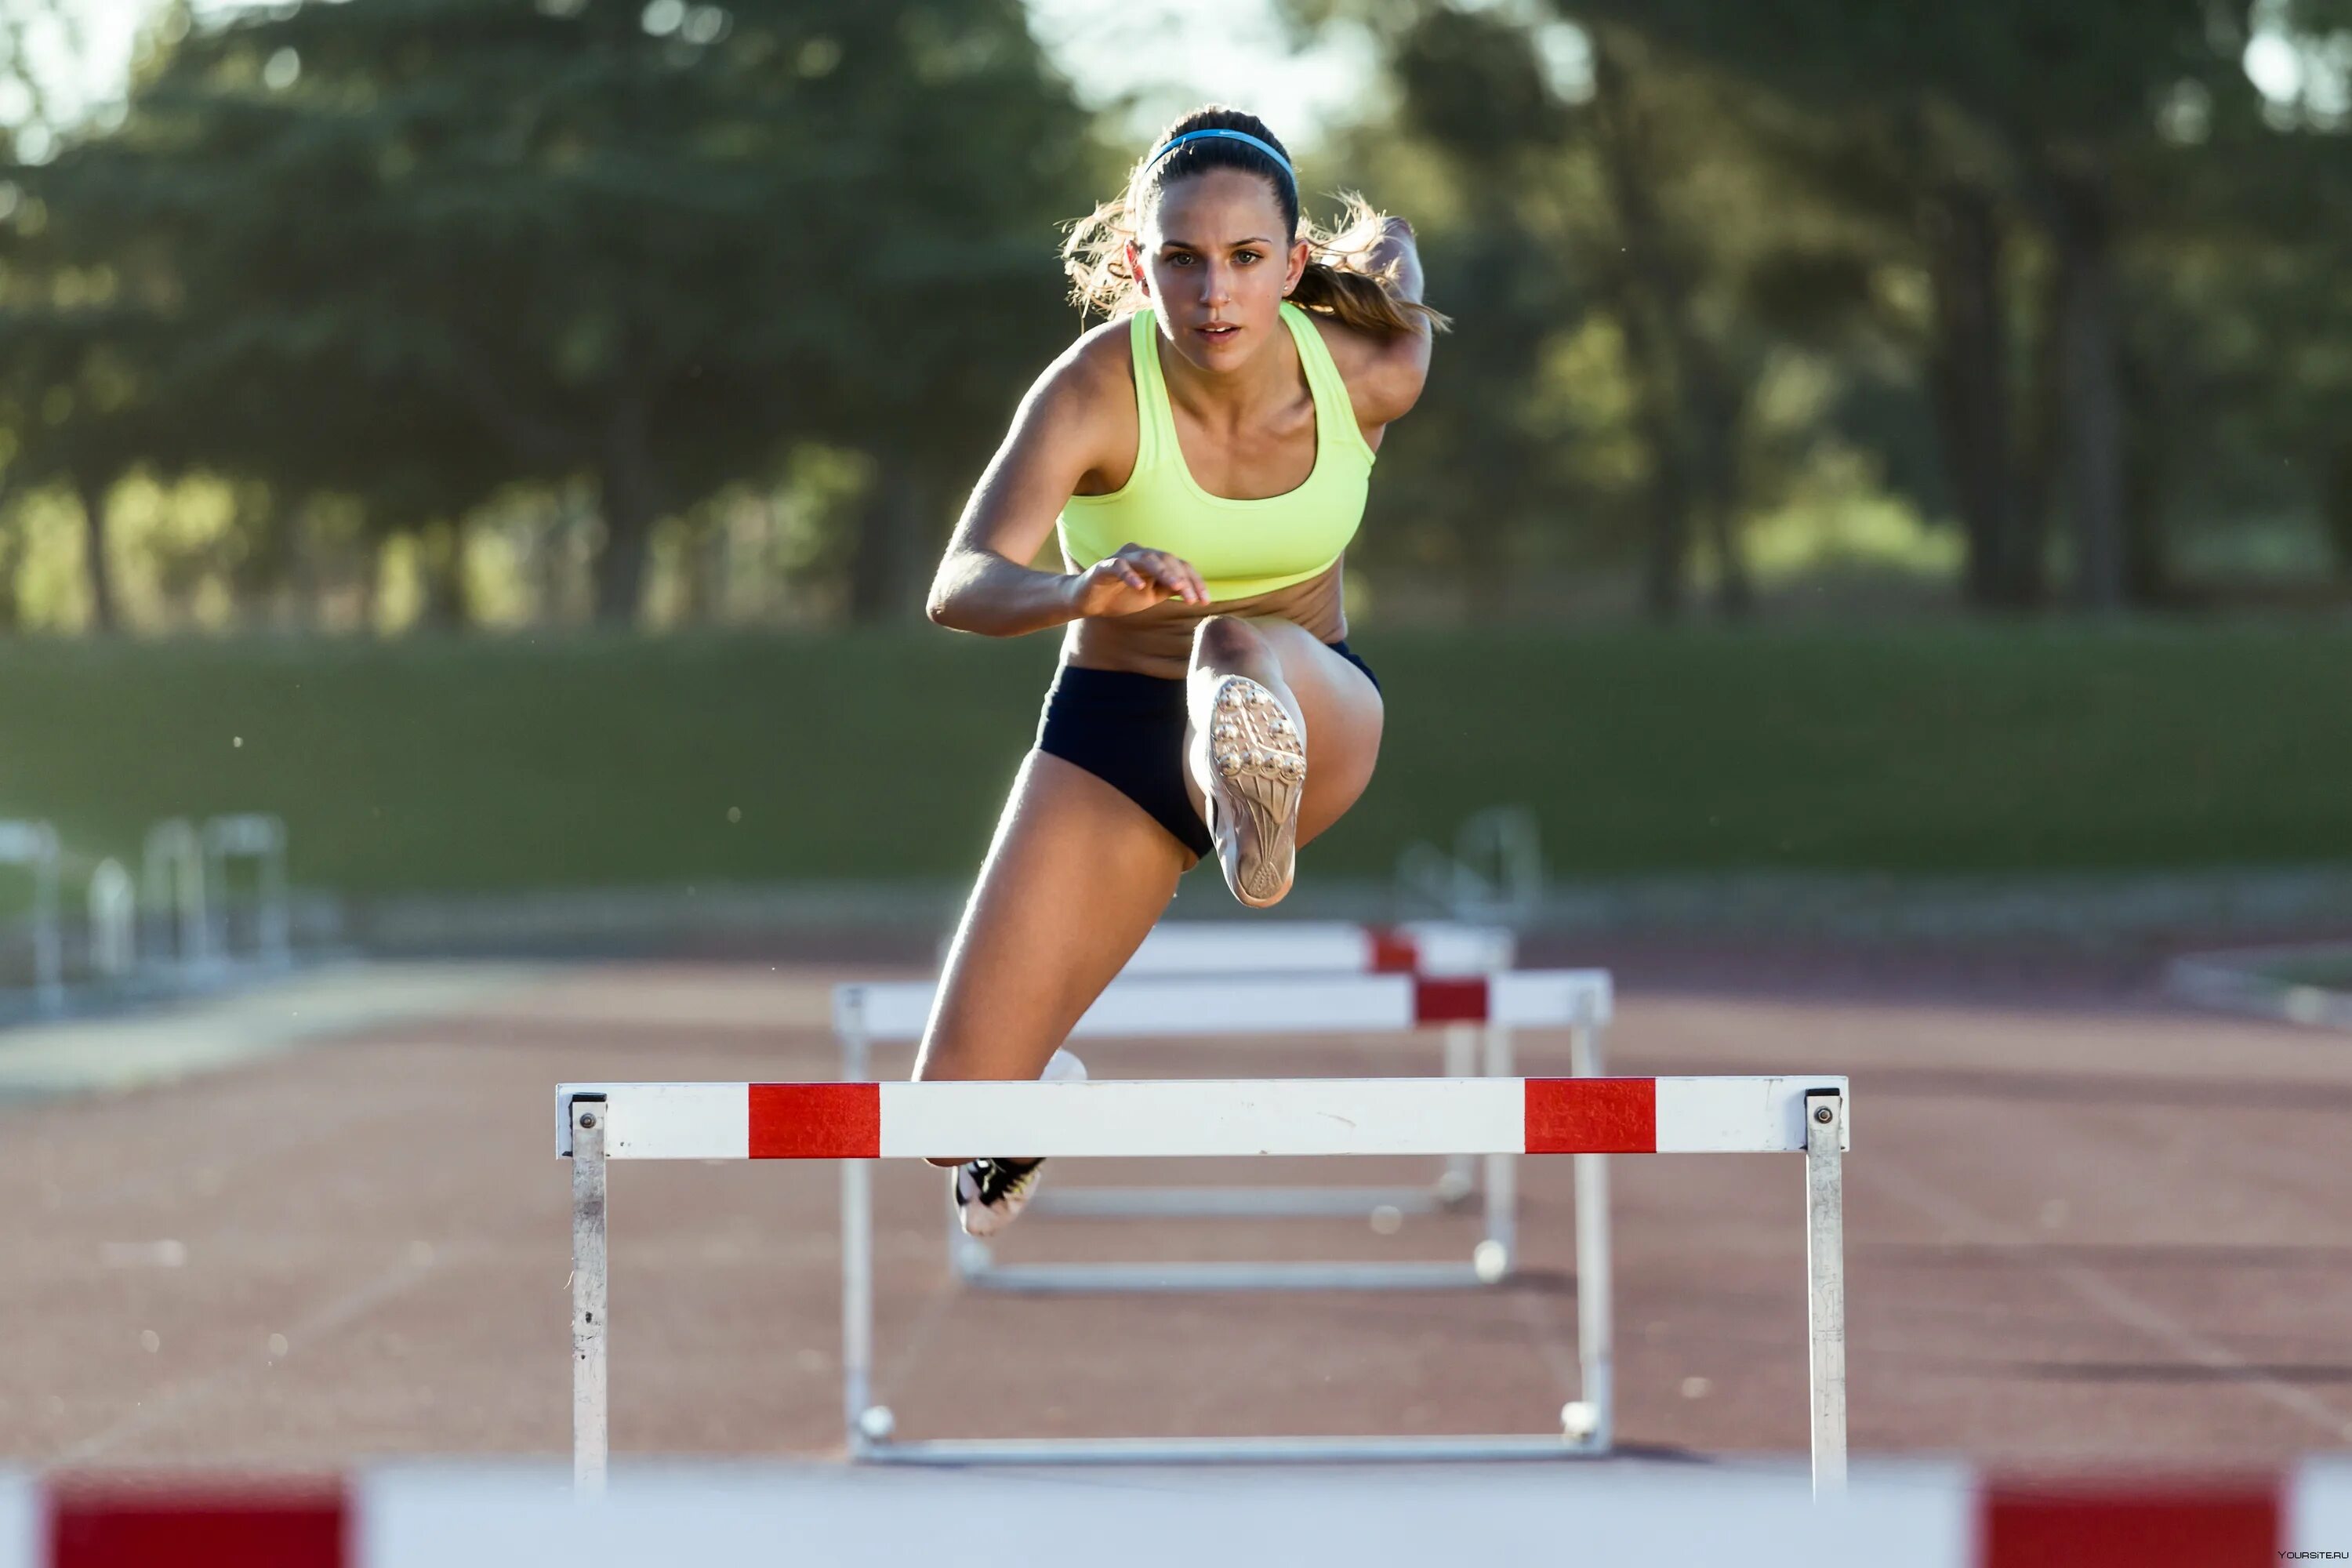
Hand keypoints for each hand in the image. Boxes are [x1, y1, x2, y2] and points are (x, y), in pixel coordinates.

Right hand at [1068, 543, 1207, 617]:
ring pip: (1147, 558)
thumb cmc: (1121, 596)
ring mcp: (1122, 558)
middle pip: (1167, 559)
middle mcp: (1140, 554)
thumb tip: (1193, 591)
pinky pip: (1119, 566)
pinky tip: (1139, 587)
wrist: (1089, 602)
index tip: (1205, 601)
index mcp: (1153, 560)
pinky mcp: (1104, 566)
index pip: (1179, 566)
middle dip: (1183, 579)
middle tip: (1193, 598)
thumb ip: (1169, 589)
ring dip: (1164, 572)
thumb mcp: (1152, 595)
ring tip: (1176, 587)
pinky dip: (1130, 575)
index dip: (1195, 582)